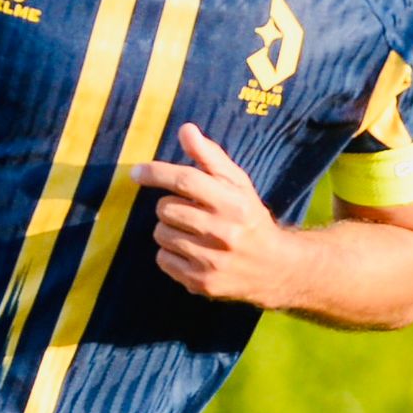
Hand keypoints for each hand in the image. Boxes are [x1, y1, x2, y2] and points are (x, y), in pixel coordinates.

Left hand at [131, 123, 292, 308]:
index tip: (136, 172)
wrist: (275, 268)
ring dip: (169, 230)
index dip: (157, 173)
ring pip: (161, 234)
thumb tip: (186, 129)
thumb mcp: (238, 184)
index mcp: (235, 203)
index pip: (186, 180)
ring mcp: (213, 261)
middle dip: (169, 206)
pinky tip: (192, 252)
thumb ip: (210, 156)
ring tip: (193, 233)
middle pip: (166, 209)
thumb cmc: (249, 218)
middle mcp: (225, 232)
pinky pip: (162, 259)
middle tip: (188, 211)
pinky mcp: (202, 283)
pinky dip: (169, 254)